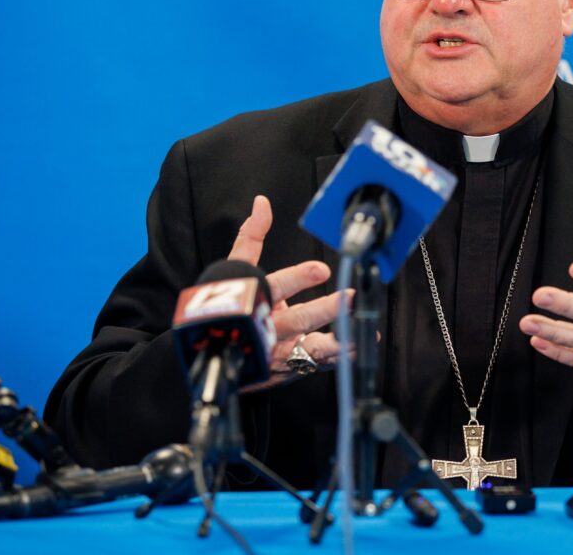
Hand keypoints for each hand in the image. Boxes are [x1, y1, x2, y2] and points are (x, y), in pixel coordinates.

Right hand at [228, 195, 347, 390]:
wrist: (213, 357)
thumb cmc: (231, 307)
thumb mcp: (235, 270)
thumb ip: (251, 238)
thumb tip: (262, 203)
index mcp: (255, 301)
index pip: (275, 288)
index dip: (297, 279)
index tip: (322, 269)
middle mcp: (268, 329)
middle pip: (297, 321)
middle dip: (324, 311)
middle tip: (350, 299)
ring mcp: (280, 353)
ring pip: (310, 349)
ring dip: (338, 341)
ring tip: (360, 332)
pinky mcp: (291, 369)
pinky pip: (318, 365)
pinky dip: (339, 357)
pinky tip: (358, 345)